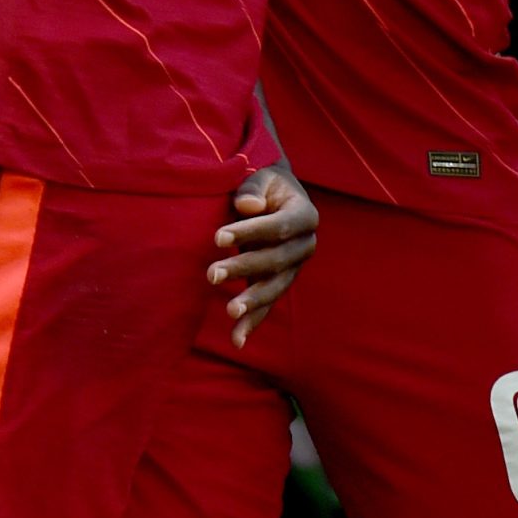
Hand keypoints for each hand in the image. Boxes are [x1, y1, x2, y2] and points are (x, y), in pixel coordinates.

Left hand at [211, 159, 317, 346]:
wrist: (272, 197)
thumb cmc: (262, 185)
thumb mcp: (260, 177)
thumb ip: (252, 188)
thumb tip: (248, 206)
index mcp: (305, 215)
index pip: (279, 227)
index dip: (251, 232)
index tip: (218, 237)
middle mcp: (305, 245)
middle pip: (276, 261)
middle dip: (244, 268)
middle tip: (212, 274)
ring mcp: (293, 268)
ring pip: (275, 288)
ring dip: (252, 301)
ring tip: (231, 310)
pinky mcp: (278, 283)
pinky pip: (267, 305)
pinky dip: (252, 322)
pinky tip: (237, 340)